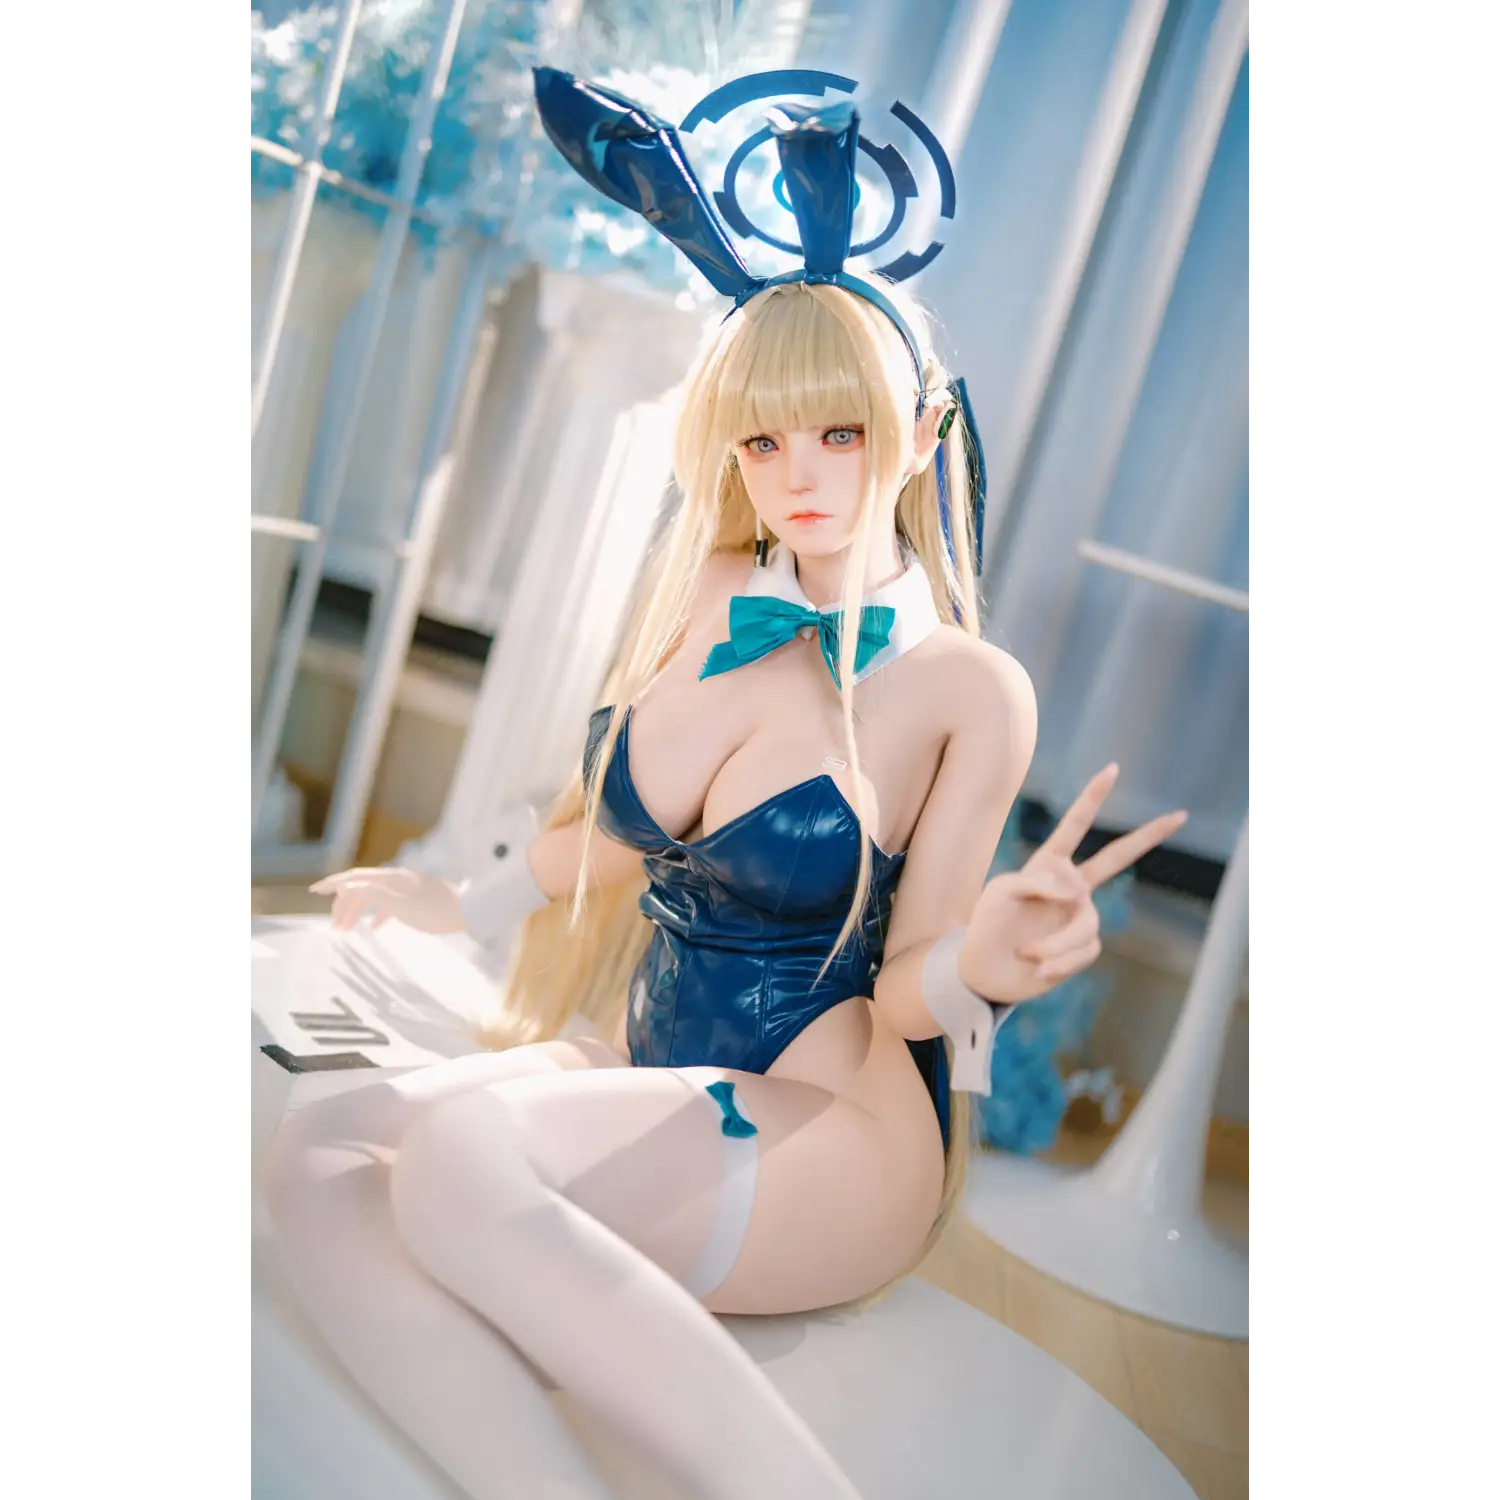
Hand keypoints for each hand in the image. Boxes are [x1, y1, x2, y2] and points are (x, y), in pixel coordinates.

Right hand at [308, 867, 466, 934]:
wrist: (470, 910)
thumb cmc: (435, 910)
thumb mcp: (400, 905)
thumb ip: (372, 894)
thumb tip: (346, 885)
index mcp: (389, 878)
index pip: (354, 877)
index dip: (333, 883)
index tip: (315, 891)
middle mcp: (395, 880)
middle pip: (361, 888)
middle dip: (344, 905)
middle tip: (334, 927)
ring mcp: (406, 889)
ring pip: (373, 898)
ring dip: (357, 912)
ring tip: (346, 930)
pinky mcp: (416, 900)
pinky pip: (388, 905)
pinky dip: (376, 914)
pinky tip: (374, 927)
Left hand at [959, 765, 1186, 1003]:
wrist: (984, 971)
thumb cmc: (987, 925)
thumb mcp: (1002, 892)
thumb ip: (1039, 882)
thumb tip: (1079, 892)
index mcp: (1048, 864)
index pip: (1075, 826)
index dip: (1093, 798)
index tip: (1113, 769)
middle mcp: (1071, 887)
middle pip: (1116, 858)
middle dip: (1147, 837)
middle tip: (1180, 816)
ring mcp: (1080, 916)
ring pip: (1086, 924)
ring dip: (1055, 943)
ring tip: (1027, 955)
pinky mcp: (1083, 947)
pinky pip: (1084, 950)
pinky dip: (1059, 962)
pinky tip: (1039, 969)